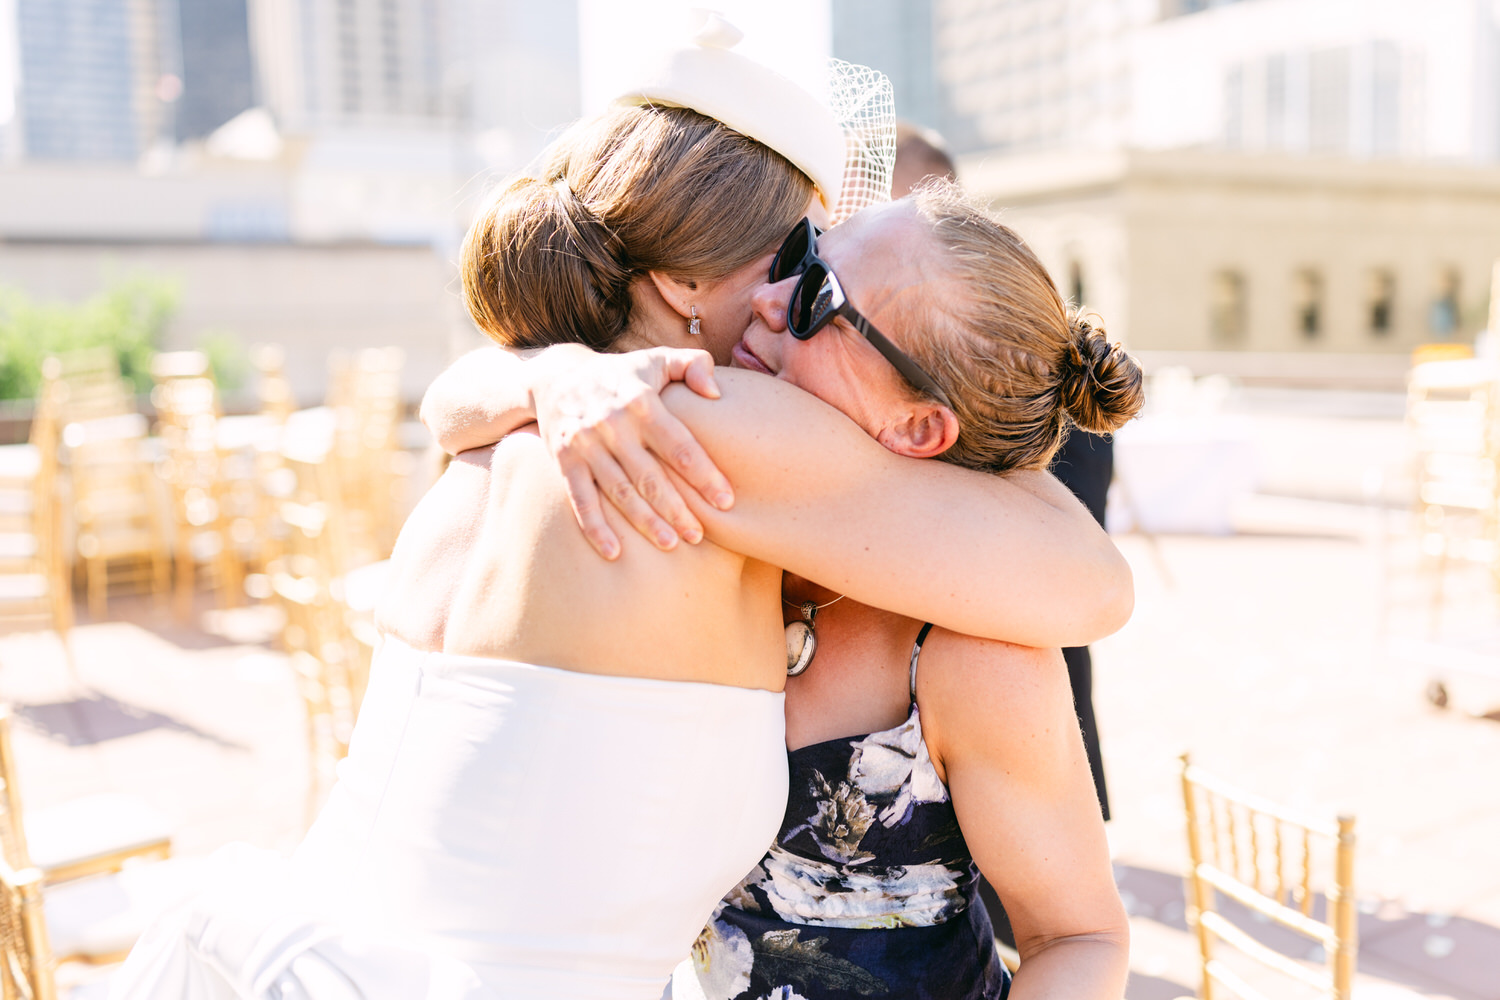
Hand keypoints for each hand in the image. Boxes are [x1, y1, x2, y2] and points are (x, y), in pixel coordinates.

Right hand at [534, 347, 733, 558]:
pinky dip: (595, 527)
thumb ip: (693, 365)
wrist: (555, 377)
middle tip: (699, 535)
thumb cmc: (621, 375)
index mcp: (641, 402)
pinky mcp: (564, 462)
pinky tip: (614, 552)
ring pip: (619, 492)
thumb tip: (716, 394)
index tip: (725, 501)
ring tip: (671, 545)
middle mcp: (613, 425)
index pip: (679, 445)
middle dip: (676, 509)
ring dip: (644, 522)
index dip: (704, 475)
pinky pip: (581, 499)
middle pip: (650, 476)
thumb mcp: (655, 359)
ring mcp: (586, 445)